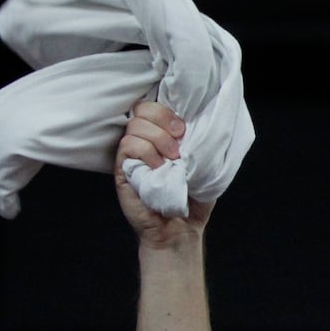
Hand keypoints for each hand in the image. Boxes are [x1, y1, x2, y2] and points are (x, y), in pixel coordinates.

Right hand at [115, 101, 211, 240]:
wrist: (182, 227)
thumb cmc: (194, 196)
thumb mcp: (207, 162)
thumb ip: (203, 138)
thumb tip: (206, 116)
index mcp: (164, 134)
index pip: (156, 103)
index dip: (169, 109)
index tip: (185, 128)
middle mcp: (145, 140)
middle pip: (143, 107)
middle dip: (164, 119)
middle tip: (179, 141)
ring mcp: (132, 154)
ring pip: (136, 125)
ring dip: (158, 140)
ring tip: (172, 161)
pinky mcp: (122, 169)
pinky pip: (128, 146)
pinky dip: (146, 153)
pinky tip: (158, 168)